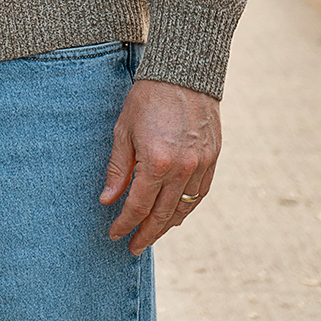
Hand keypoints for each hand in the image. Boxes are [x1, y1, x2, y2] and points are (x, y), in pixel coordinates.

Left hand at [100, 78, 221, 254]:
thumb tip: (107, 199)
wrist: (183, 74)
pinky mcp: (213, 158)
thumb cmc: (147, 99)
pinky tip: (175, 214)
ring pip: (184, 209)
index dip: (125, 224)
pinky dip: (187, 208)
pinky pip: (200, 194)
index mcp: (156, 162)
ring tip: (151, 234)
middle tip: (133, 246)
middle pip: (162, 215)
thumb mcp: (123, 131)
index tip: (114, 234)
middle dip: (146, 234)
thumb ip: (118, 169)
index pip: (138, 206)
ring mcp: (201, 165)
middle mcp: (182, 169)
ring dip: (167, 225)